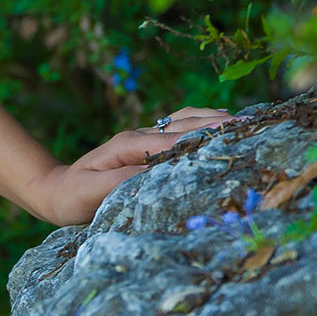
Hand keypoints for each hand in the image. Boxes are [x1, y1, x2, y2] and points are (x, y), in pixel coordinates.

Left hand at [28, 104, 242, 226]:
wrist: (56, 191)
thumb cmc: (74, 195)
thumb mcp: (93, 191)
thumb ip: (123, 181)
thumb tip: (157, 171)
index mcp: (131, 144)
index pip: (178, 138)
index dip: (208, 137)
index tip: (240, 136)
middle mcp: (142, 136)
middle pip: (189, 123)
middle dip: (222, 124)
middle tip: (260, 126)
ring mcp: (146, 139)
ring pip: (187, 121)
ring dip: (216, 120)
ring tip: (251, 124)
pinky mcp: (149, 147)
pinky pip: (182, 130)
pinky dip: (205, 127)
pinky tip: (225, 130)